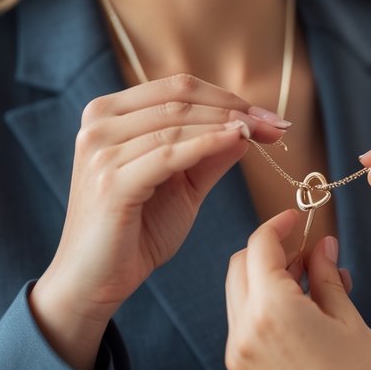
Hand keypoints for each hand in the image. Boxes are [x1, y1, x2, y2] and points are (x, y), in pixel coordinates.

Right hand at [32, 74, 287, 369]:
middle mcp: (98, 124)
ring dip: (227, 124)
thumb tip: (249, 126)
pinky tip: (238, 142)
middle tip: (275, 124)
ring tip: (263, 134)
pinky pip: (170, 153)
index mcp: (107, 113)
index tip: (266, 116)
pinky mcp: (110, 181)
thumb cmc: (136, 232)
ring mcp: (100, 151)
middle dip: (235, 109)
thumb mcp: (181, 184)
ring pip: (177, 123)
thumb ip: (210, 153)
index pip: (176, 87)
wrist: (94, 282)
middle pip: (179, 99)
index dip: (226, 96)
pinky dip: (208, 143)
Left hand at [225, 210, 370, 369]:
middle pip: (239, 266)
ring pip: (239, 293)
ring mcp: (241, 357)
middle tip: (309, 252)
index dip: (279, 225)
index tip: (299, 218)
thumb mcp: (349, 318)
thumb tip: (319, 245)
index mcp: (272, 313)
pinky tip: (304, 310)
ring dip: (266, 278)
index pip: (260, 247)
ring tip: (314, 283)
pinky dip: (265, 305)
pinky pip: (245, 323)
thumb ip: (325, 274)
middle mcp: (246, 333)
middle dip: (269, 251)